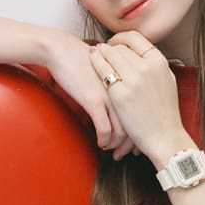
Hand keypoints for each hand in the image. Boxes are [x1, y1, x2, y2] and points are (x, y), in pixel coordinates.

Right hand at [0, 12, 133, 155]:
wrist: (62, 51)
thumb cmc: (82, 62)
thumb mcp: (107, 75)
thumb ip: (117, 91)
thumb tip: (119, 109)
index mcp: (129, 82)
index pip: (141, 113)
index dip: (139, 131)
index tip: (135, 143)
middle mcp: (124, 90)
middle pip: (135, 124)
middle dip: (130, 144)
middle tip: (125, 154)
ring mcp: (111, 96)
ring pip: (121, 131)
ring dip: (116, 145)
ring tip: (112, 150)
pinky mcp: (95, 101)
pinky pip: (105, 129)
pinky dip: (104, 140)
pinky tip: (101, 144)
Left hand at [88, 31, 191, 164]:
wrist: (165, 137)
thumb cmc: (166, 113)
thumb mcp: (167, 81)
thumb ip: (155, 66)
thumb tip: (143, 54)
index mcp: (159, 62)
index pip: (135, 38)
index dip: (122, 38)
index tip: (116, 43)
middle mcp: (146, 67)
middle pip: (121, 47)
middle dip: (110, 47)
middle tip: (103, 49)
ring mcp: (132, 80)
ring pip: (110, 55)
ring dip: (101, 51)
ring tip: (95, 53)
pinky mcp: (119, 94)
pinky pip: (103, 70)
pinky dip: (95, 61)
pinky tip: (91, 59)